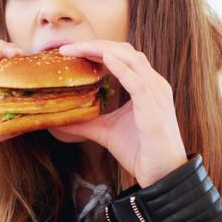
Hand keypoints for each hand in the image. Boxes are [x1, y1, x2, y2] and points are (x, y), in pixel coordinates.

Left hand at [52, 40, 187, 187]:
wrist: (162, 176)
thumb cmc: (140, 151)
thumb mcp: (106, 131)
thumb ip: (86, 122)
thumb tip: (60, 121)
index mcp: (145, 85)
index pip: (121, 56)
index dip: (96, 49)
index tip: (71, 50)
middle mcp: (153, 84)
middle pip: (125, 51)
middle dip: (96, 45)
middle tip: (68, 47)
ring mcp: (156, 94)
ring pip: (131, 59)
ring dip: (103, 50)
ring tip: (79, 48)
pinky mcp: (154, 109)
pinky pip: (138, 82)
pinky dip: (121, 68)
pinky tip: (105, 59)